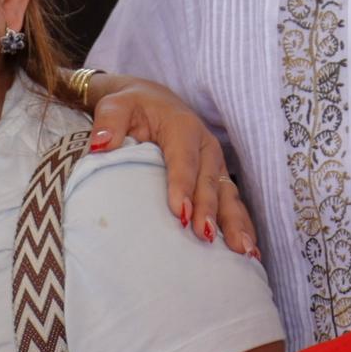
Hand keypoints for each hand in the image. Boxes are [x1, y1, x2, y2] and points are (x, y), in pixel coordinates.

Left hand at [88, 75, 261, 259]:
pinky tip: (249, 251)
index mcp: (182, 127)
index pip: (183, 159)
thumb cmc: (133, 107)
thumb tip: (101, 145)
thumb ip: (109, 122)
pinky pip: (233, 203)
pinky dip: (242, 225)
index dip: (183, 185)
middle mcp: (206, 145)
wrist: (153, 100)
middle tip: (206, 236)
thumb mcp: (115, 107)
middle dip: (209, 210)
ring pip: (228, 195)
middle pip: (210, 180)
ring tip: (242, 250)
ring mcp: (216, 163)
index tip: (179, 212)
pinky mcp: (220, 178)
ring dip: (235, 223)